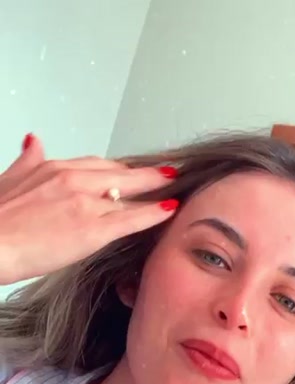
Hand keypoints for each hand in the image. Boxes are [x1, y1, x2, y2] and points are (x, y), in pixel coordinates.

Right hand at [0, 134, 178, 285]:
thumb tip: (33, 141)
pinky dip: (153, 213)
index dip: (119, 169)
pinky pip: (131, 218)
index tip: (134, 169)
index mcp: (54, 168)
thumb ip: (27, 160)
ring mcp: (84, 203)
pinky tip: (169, 210)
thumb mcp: (9, 177)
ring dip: (154, 191)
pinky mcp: (91, 228)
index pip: (97, 164)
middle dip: (146, 174)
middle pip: (119, 173)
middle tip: (168, 173)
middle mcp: (73, 179)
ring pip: (128, 194)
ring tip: (175, 190)